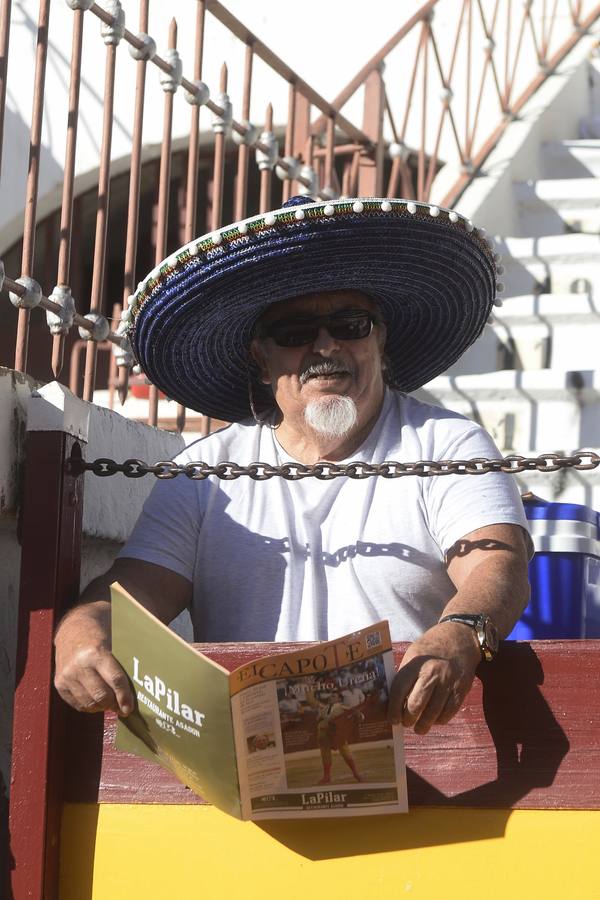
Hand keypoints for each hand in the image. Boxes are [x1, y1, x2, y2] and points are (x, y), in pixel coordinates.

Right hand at [54, 601, 133, 715]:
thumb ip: (128, 658)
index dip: (125, 696)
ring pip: (89, 703)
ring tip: (111, 703)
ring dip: (102, 707)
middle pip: (101, 696)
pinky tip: (97, 700)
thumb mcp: (116, 638)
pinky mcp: (59, 683)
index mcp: (96, 652)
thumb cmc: (103, 632)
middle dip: (114, 704)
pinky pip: (77, 704)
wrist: (74, 627)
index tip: (130, 707)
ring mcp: (67, 676)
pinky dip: (89, 705)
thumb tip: (148, 681)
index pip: (115, 680)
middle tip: (123, 707)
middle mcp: (79, 665)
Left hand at [388, 621, 480, 733]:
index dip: (393, 708)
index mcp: (415, 663)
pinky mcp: (461, 689)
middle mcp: (432, 673)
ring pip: (433, 712)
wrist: (459, 638)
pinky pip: (449, 711)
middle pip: (416, 704)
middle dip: (408, 719)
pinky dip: (440, 720)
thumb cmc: (431, 648)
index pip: (399, 690)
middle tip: (405, 723)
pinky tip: (435, 720)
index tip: (392, 719)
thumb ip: (405, 675)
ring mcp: (448, 682)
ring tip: (419, 728)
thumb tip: (394, 701)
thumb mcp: (413, 654)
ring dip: (424, 724)